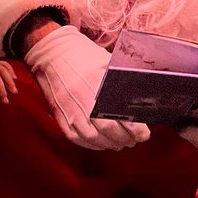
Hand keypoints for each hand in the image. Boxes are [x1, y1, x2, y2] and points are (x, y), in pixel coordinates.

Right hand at [25, 25, 150, 151]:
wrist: (53, 53)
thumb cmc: (83, 56)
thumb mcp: (107, 63)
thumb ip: (123, 81)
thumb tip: (143, 95)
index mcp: (100, 86)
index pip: (123, 117)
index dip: (137, 130)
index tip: (144, 134)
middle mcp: (85, 101)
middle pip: (110, 131)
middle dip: (126, 139)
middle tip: (133, 139)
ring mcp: (71, 111)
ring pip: (94, 139)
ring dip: (110, 144)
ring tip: (119, 142)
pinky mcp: (61, 117)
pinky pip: (78, 139)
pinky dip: (92, 145)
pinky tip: (101, 141)